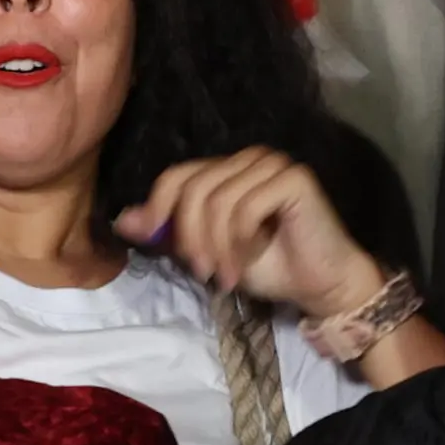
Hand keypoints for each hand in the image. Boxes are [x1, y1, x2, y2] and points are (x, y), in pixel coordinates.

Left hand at [117, 146, 386, 323]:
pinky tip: (249, 261)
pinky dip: (239, 242)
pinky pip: (245, 206)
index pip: (176, 176)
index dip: (161, 212)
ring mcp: (272, 164)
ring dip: (216, 247)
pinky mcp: (293, 177)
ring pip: (216, 200)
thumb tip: (123, 219)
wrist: (320, 286)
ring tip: (226, 276)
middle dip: (190, 237)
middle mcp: (248, 158)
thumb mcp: (208, 253)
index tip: (171, 253)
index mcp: (226, 169)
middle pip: (192, 188)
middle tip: (203, 273)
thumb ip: (171, 234)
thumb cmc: (269, 267)